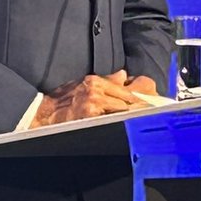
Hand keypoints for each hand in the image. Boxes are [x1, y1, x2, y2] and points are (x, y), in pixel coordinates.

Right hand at [29, 70, 151, 126]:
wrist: (42, 116)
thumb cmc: (60, 102)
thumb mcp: (81, 85)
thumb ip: (105, 81)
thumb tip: (123, 76)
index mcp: (96, 80)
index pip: (128, 85)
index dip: (143, 93)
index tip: (153, 100)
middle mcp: (97, 89)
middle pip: (132, 97)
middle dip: (144, 105)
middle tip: (157, 112)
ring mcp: (95, 103)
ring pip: (126, 108)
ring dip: (137, 114)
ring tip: (147, 120)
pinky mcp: (93, 116)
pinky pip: (116, 118)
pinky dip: (124, 121)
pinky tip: (131, 125)